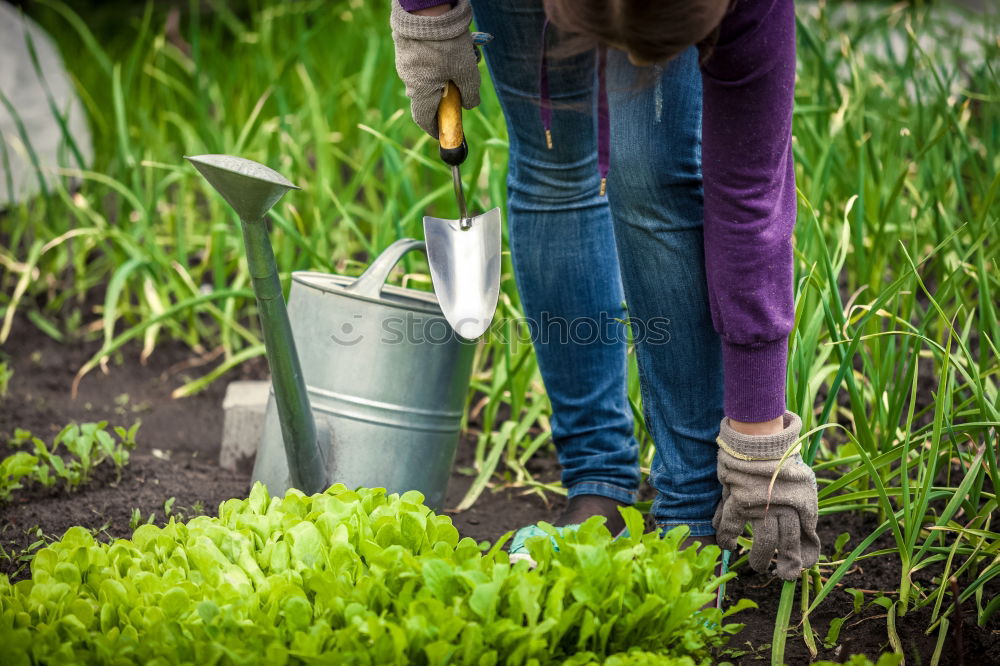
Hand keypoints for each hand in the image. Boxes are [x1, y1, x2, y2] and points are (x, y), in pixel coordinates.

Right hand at [390, 0, 480, 136]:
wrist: (427, 9)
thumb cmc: (447, 43)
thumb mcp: (466, 70)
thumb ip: (470, 93)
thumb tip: (469, 105)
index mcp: (421, 91)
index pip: (424, 119)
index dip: (435, 128)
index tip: (444, 131)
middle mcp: (408, 79)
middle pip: (429, 95)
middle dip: (447, 94)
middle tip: (463, 84)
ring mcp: (404, 62)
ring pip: (427, 76)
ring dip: (445, 73)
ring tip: (464, 56)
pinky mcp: (405, 47)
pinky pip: (423, 61)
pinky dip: (437, 60)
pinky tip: (451, 45)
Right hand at [712, 411, 819, 579]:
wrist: (760, 441)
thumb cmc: (782, 459)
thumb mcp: (803, 484)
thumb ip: (802, 508)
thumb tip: (805, 533)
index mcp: (802, 504)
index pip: (806, 538)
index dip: (804, 556)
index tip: (802, 569)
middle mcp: (784, 509)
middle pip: (785, 545)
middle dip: (785, 564)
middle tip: (783, 575)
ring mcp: (761, 507)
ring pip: (763, 542)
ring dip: (760, 558)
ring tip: (758, 567)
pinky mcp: (739, 502)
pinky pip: (732, 526)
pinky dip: (728, 537)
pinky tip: (727, 546)